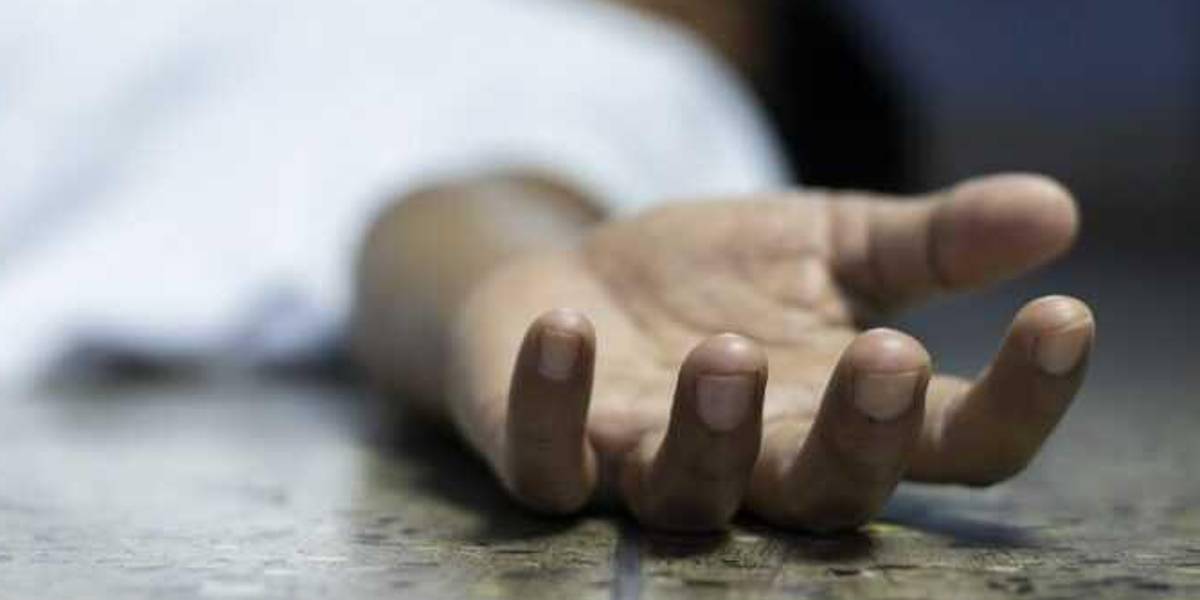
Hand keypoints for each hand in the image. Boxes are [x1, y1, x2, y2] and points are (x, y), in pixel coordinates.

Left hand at [449, 174, 1093, 531]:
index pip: (956, 445)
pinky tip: (568, 328)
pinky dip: (552, 405)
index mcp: (841, 418)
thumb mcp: (829, 243)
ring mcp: (649, 467)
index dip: (1021, 400)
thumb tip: (1053, 208)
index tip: (1063, 318)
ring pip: (692, 497)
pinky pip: (548, 461)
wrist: (578, 279)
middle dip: (863, 437)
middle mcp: (757, 466)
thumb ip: (929, 241)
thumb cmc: (716, 278)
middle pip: (830, 496)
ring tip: (730, 351)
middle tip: (893, 356)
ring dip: (713, 433)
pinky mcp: (554, 449)